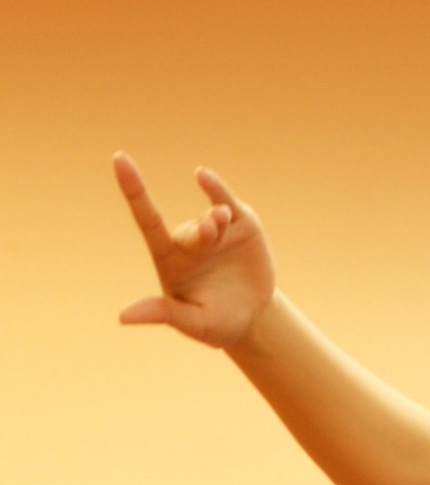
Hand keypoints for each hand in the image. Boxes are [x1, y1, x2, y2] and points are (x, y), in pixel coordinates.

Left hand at [114, 151, 275, 348]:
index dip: (134, 191)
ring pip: (213, 216)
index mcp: (172, 260)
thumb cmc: (217, 324)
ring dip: (216, 219)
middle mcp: (191, 241)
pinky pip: (226, 199)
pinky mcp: (241, 224)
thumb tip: (122, 317)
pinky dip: (216, 187)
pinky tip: (202, 177)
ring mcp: (217, 230)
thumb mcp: (193, 324)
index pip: (148, 221)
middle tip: (211, 232)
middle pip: (192, 230)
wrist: (255, 318)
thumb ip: (163, 314)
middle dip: (203, 230)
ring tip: (223, 223)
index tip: (119, 160)